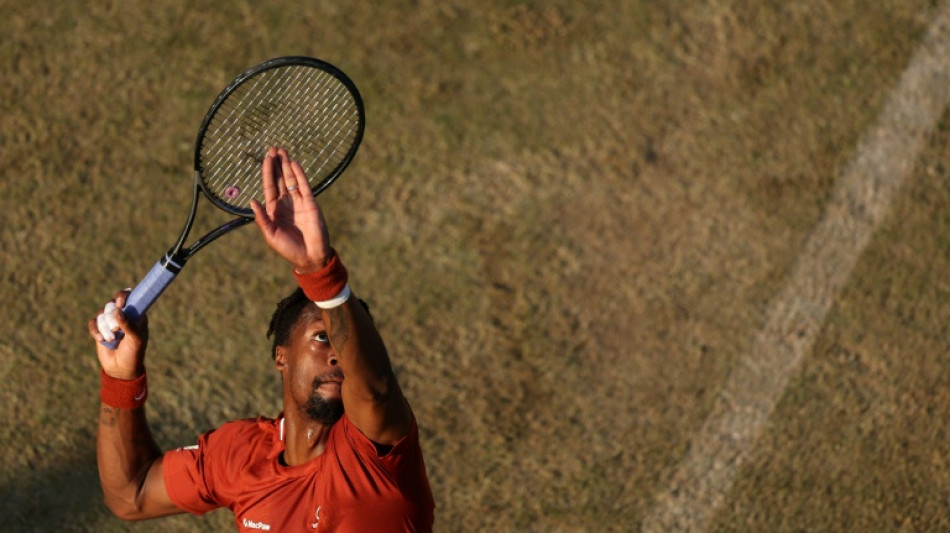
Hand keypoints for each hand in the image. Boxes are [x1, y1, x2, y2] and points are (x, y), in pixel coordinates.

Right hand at [87, 290, 147, 379]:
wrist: (121, 369)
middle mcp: (123, 315)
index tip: (120, 303)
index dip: (123, 296)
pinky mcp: (99, 329)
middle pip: (111, 303)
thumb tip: (117, 310)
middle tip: (116, 328)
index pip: (129, 297)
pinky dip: (96, 330)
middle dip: (111, 317)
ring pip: (101, 313)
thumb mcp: (136, 339)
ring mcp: (110, 321)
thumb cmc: (134, 353)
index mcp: (136, 314)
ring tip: (112, 339)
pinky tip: (101, 340)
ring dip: (105, 327)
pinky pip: (93, 323)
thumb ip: (129, 325)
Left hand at [250, 147, 332, 271]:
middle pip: (279, 179)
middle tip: (273, 148)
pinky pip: (304, 186)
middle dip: (276, 164)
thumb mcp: (271, 235)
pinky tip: (295, 164)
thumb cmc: (288, 249)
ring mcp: (299, 202)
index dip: (267, 172)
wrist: (310, 257)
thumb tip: (252, 200)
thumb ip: (262, 218)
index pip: (269, 186)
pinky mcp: (311, 203)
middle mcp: (286, 203)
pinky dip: (300, 175)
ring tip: (283, 151)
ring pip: (291, 179)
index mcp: (274, 210)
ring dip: (287, 165)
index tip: (266, 158)